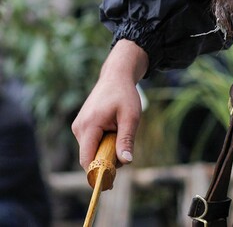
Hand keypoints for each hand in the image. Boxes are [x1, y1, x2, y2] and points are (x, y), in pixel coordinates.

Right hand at [72, 39, 148, 169]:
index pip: (87, 159)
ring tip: (118, 133)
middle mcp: (79, 127)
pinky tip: (112, 130)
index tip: (112, 180)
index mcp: (89, 125)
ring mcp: (78, 127)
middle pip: (89, 157)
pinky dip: (101, 143)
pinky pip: (90, 144)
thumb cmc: (124, 95)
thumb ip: (126, 139)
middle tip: (123, 151)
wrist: (116, 76)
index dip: (98, 172)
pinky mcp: (81, 126)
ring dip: (105, 150)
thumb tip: (125, 162)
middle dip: (105, 160)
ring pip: (90, 151)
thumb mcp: (131, 116)